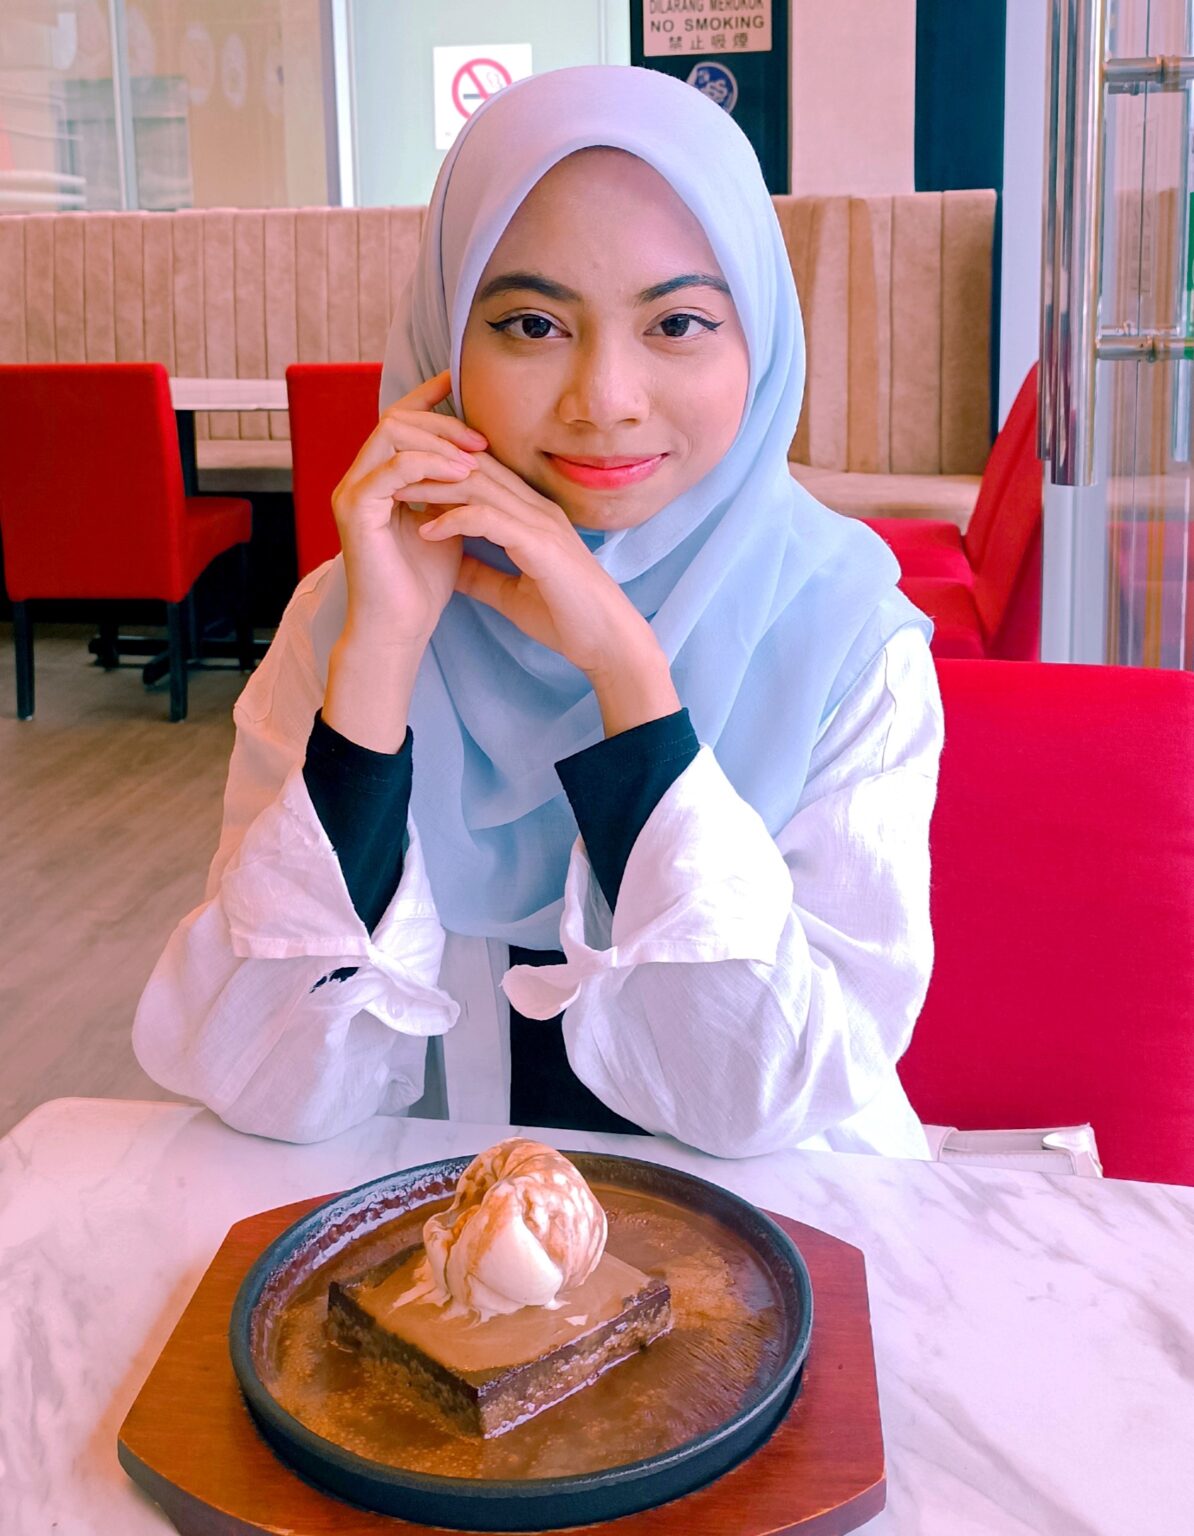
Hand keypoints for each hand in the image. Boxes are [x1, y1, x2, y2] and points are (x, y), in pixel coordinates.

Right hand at [323, 370, 486, 751]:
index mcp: (376, 479)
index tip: (460, 384)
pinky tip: (461, 475)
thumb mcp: (445, 522)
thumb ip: (451, 488)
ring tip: (476, 455)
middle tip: (481, 437)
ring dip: (438, 441)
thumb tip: (476, 458)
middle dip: (442, 423)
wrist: (402, 627)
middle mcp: (359, 480)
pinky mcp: (356, 511)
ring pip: (390, 435)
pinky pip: (392, 469)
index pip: (398, 423)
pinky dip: (429, 466)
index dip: (428, 399)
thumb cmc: (422, 584)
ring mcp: (353, 493)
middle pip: (394, 420)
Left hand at [414, 453, 679, 734]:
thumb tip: (450, 567)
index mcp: (533, 516)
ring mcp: (541, 524)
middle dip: (430, 468)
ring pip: (479, 487)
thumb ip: (483, 573)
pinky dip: (454, 520)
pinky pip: (489, 519)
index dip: (441, 473)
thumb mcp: (512, 593)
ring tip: (396, 494)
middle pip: (476, 470)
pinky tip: (426, 530)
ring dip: (434, 488)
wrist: (607, 643)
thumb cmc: (567, 619)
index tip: (403, 482)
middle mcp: (538, 510)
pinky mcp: (541, 545)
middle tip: (389, 474)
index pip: (482, 477)